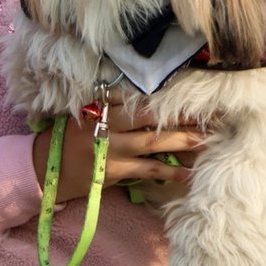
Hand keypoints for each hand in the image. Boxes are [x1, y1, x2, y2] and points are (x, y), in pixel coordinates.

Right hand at [32, 98, 203, 203]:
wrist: (48, 167)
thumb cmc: (75, 136)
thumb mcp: (91, 112)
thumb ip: (117, 104)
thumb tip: (157, 98)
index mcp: (105, 103)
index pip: (143, 95)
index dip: (171, 94)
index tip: (199, 91)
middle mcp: (109, 121)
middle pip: (154, 115)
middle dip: (185, 115)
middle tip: (216, 113)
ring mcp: (112, 147)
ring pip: (155, 142)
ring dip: (184, 141)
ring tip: (210, 140)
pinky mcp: (113, 171)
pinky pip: (147, 170)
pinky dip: (169, 172)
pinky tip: (189, 174)